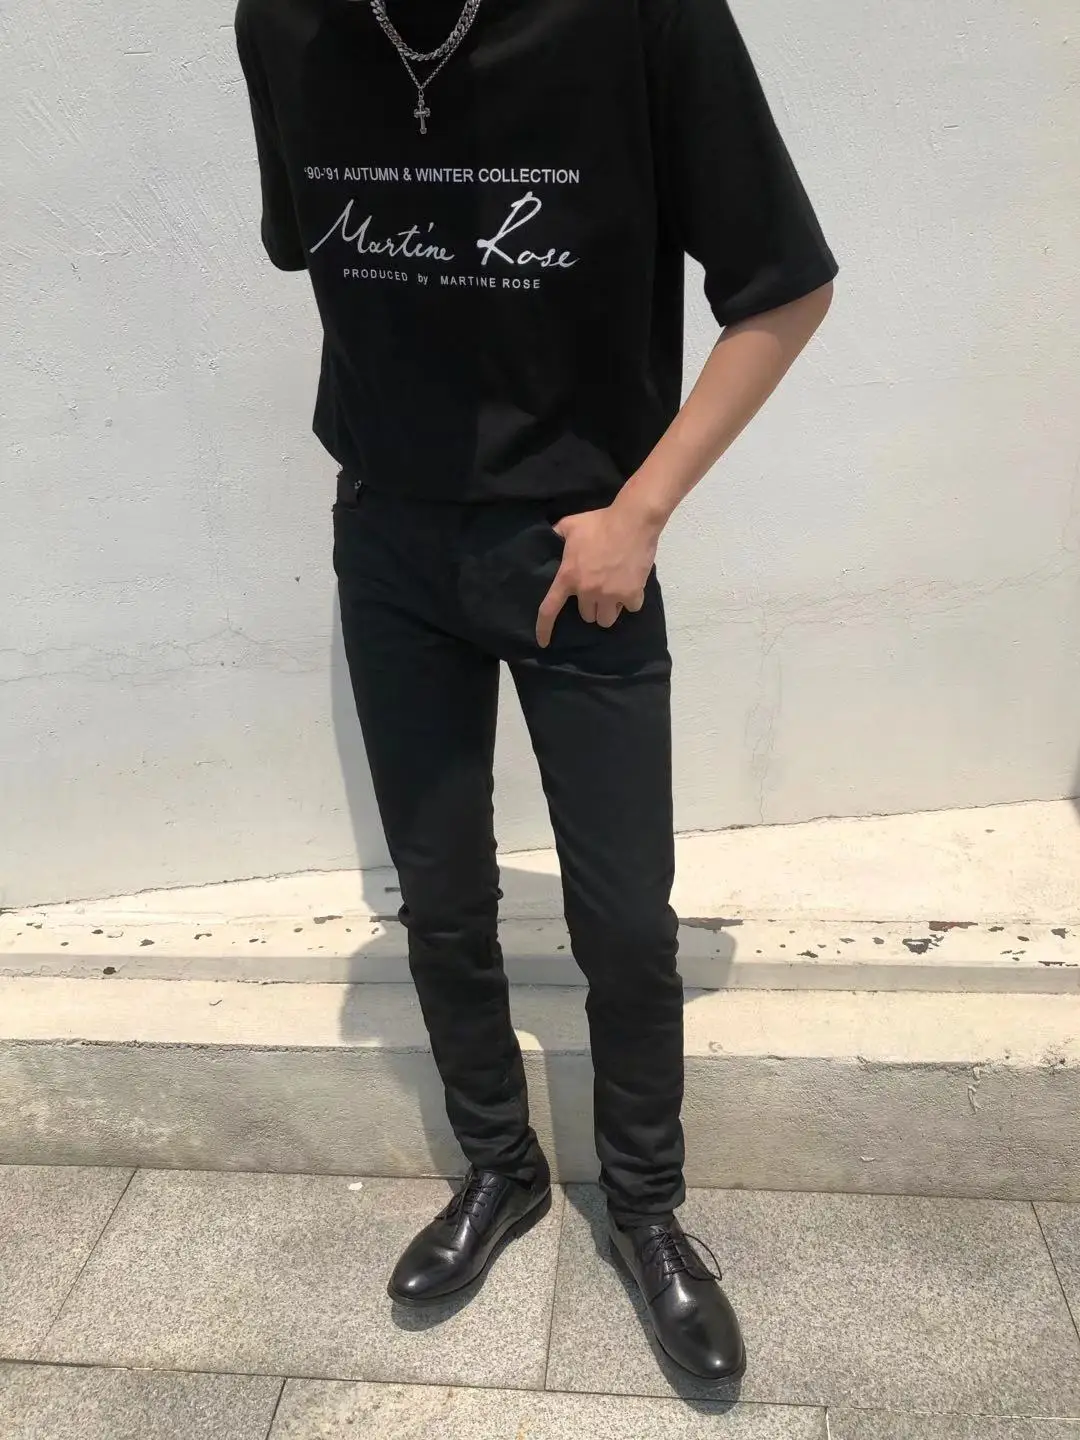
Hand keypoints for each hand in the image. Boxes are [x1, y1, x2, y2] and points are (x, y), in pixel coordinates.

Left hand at [536, 499, 659, 648]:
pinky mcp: (632, 595)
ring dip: (608, 609)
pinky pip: (630, 608)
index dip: (544, 629)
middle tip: (597, 590)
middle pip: (586, 616)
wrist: (634, 520)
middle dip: (591, 606)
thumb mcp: (571, 525)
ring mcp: (611, 595)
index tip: (544, 642)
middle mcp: (587, 591)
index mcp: (568, 577)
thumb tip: (549, 536)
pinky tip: (631, 587)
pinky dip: (631, 601)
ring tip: (613, 594)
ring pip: (606, 619)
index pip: (549, 609)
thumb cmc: (600, 521)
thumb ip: (557, 534)